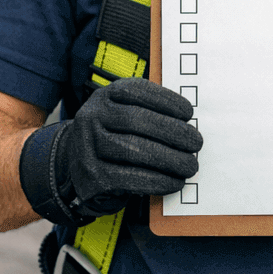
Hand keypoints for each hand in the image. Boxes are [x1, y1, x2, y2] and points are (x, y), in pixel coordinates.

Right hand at [20, 78, 201, 224]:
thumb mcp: (123, 113)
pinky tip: (173, 182)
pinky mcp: (91, 176)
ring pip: (133, 151)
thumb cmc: (113, 135)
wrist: (76, 164)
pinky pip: (128, 178)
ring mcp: (88, 147)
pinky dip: (156, 181)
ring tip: (190, 165)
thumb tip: (188, 123)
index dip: (165, 100)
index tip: (189, 113)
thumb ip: (149, 111)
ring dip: (169, 160)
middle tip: (196, 143)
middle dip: (172, 132)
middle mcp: (91, 117)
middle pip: (136, 121)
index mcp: (104, 96)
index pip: (136, 91)